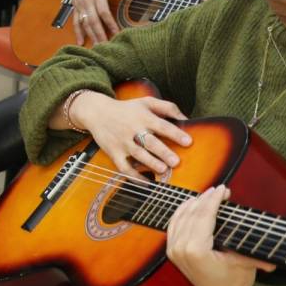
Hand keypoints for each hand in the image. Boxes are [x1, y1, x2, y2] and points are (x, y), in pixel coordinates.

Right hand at [66, 0, 138, 44]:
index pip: (104, 12)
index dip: (110, 23)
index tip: (116, 33)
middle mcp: (87, 2)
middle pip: (94, 21)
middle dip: (100, 34)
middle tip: (106, 46)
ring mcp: (80, 7)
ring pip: (85, 24)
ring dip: (91, 36)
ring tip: (97, 47)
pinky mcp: (75, 9)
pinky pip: (76, 22)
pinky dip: (78, 33)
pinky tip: (80, 42)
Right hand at [69, 91, 191, 179]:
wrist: (96, 112)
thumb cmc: (126, 108)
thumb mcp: (146, 102)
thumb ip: (168, 107)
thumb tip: (187, 119)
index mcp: (143, 117)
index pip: (162, 126)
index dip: (175, 134)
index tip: (188, 141)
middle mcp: (133, 129)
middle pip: (150, 142)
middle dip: (163, 152)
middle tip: (175, 161)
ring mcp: (123, 142)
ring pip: (138, 154)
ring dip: (150, 162)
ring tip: (162, 169)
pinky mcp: (114, 153)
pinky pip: (124, 167)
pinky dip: (134, 176)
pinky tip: (146, 183)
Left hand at [165, 185, 269, 285]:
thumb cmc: (237, 281)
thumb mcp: (245, 261)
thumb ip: (246, 242)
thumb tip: (255, 221)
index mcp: (196, 250)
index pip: (203, 216)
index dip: (213, 200)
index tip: (223, 188)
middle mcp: (180, 249)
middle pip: (191, 214)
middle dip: (205, 199)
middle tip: (219, 189)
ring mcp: (173, 251)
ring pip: (180, 218)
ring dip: (193, 204)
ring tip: (208, 194)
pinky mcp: (172, 252)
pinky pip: (174, 226)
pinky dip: (182, 213)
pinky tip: (191, 205)